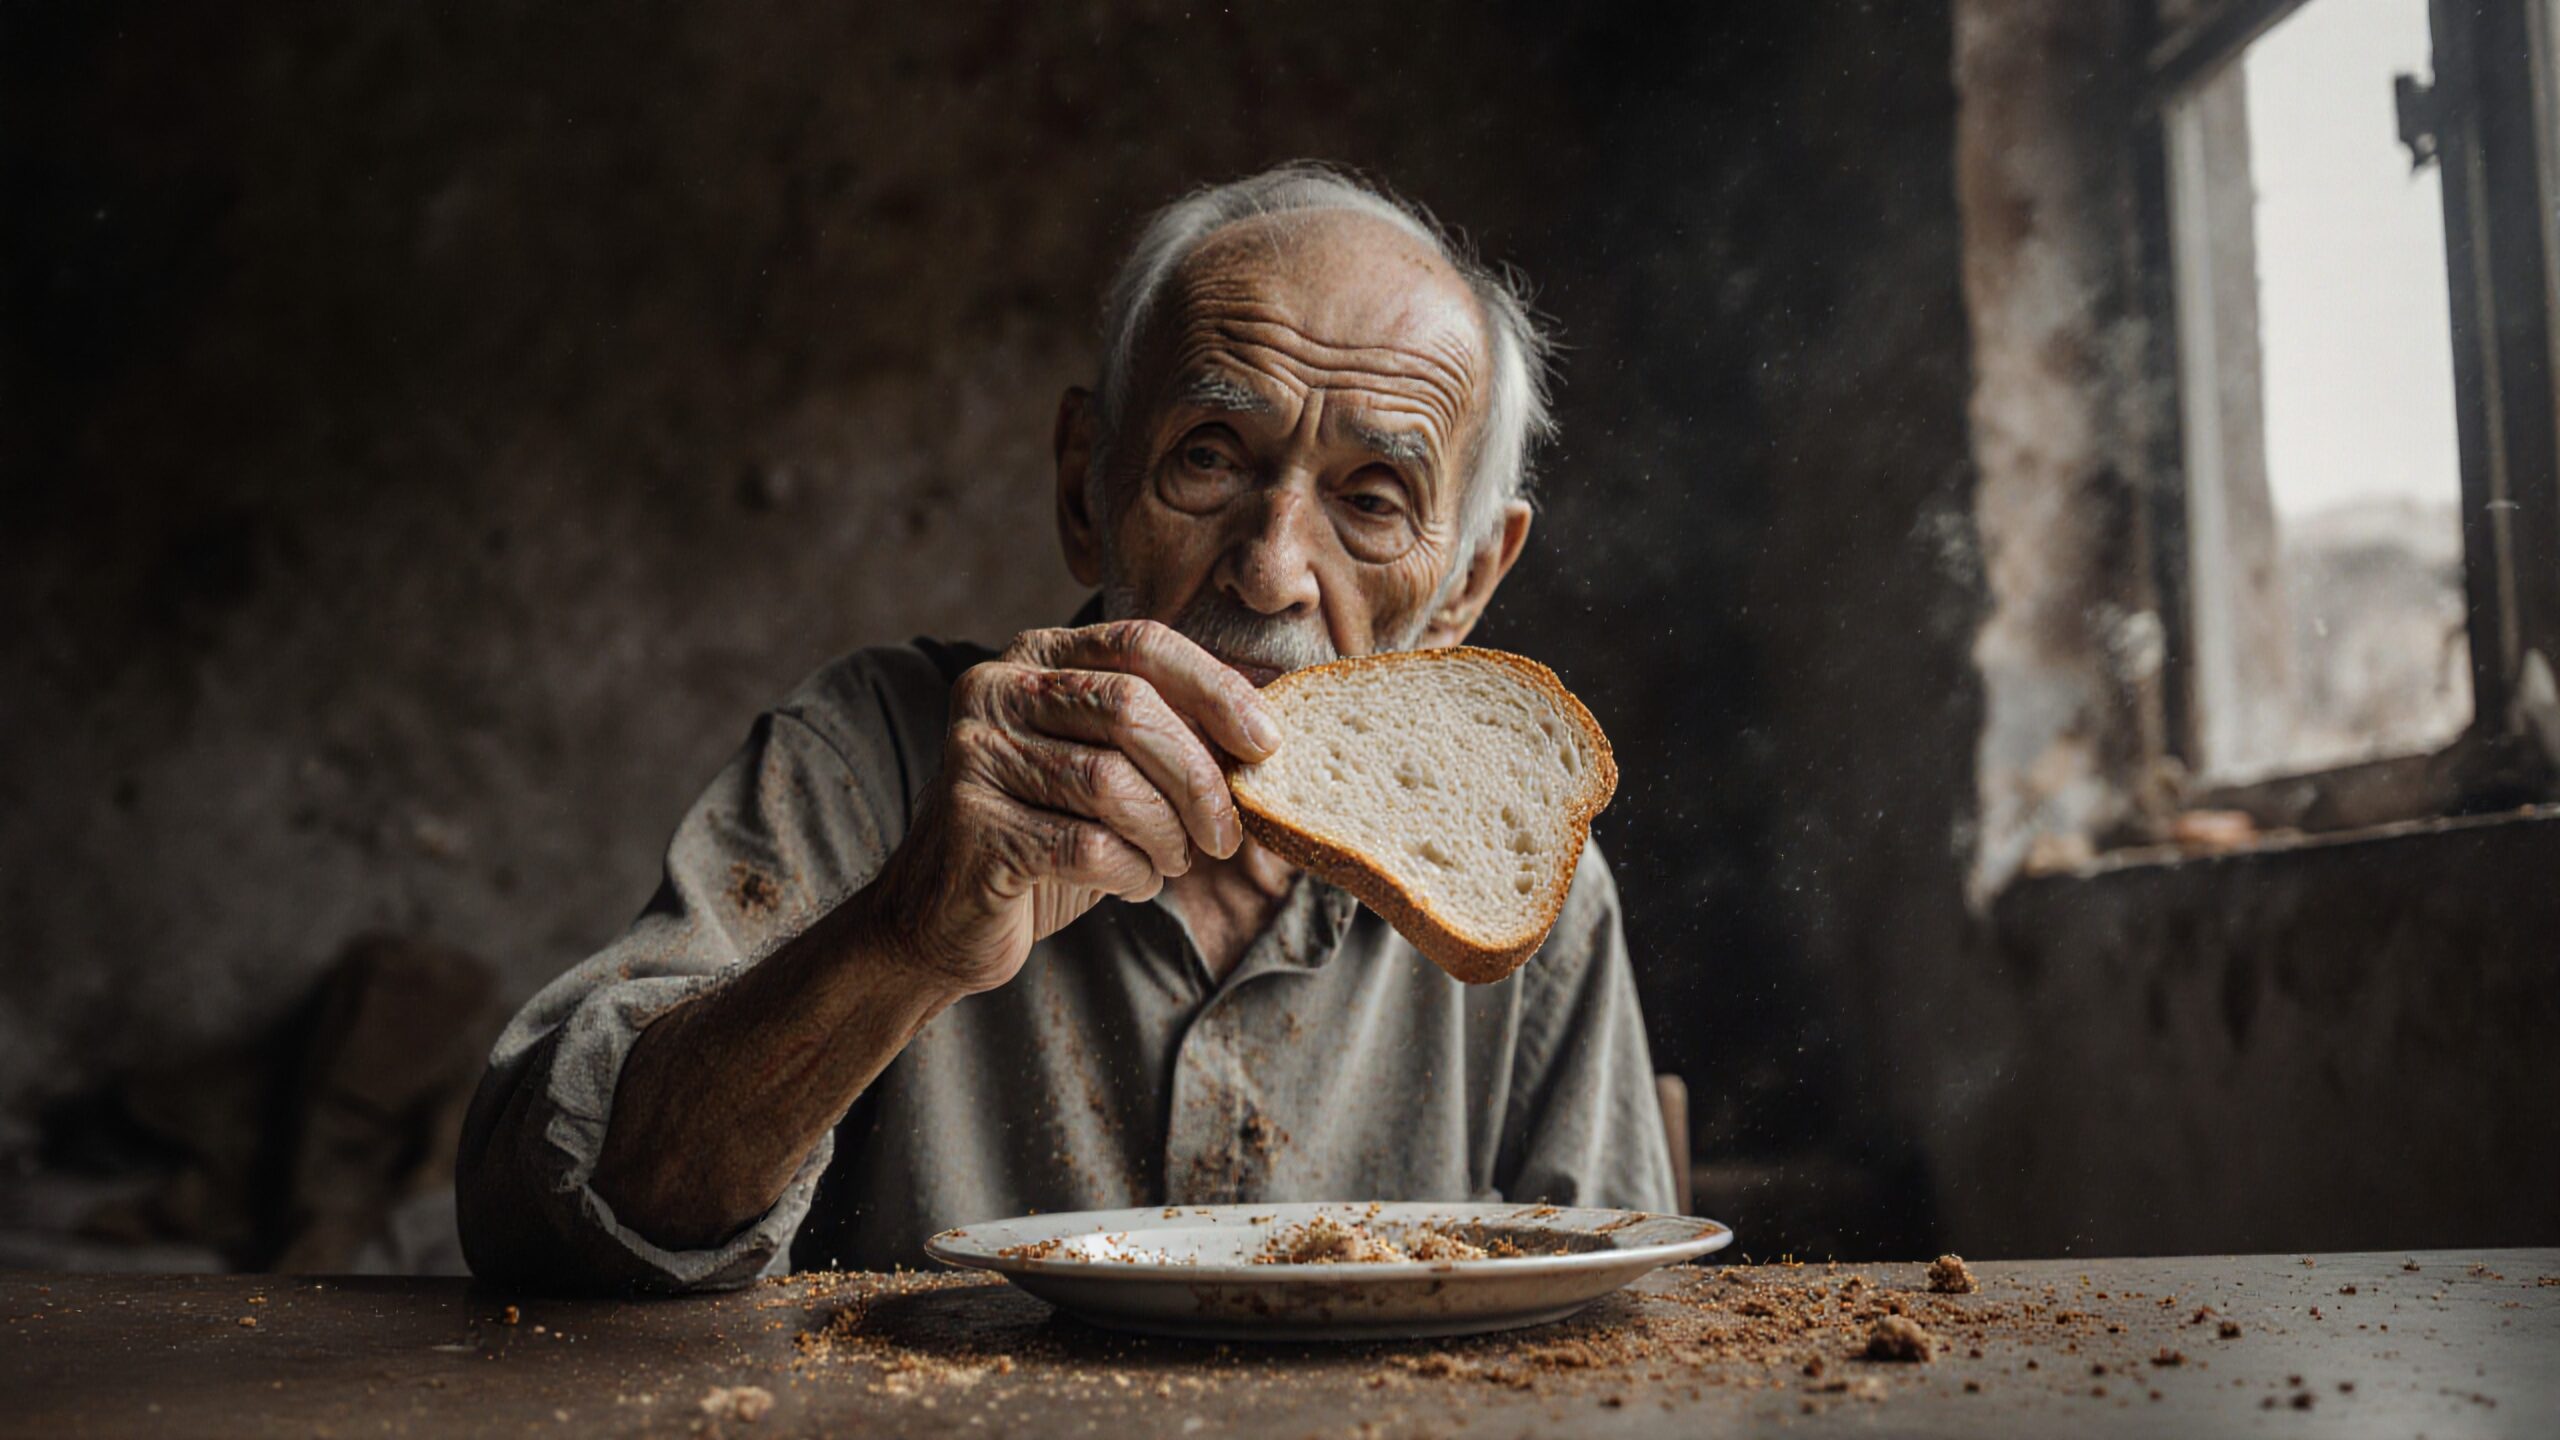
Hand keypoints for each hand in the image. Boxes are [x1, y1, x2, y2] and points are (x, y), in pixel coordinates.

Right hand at [858, 620, 1282, 994]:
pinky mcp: (973, 825)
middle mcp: (995, 689)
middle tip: (1227, 834)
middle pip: (1130, 708)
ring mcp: (975, 754)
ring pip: (1111, 781)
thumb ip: (1172, 728)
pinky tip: (1132, 881)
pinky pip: (1087, 845)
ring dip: (1166, 834)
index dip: (1215, 690)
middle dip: (1198, 778)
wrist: (949, 916)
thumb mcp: (1113, 766)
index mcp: (1035, 656)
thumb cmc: (1051, 833)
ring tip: (1172, 859)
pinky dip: (1131, 872)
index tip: (1266, 744)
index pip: (1142, 643)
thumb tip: (1274, 699)